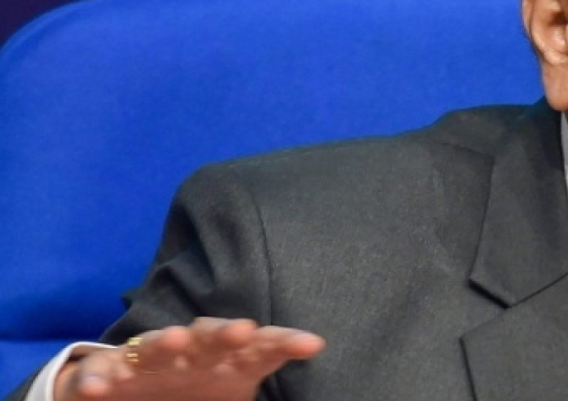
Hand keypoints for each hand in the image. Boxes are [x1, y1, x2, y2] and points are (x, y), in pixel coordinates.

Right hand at [54, 317, 325, 400]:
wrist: (126, 391)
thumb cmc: (193, 392)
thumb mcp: (232, 398)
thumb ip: (251, 393)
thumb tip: (297, 376)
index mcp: (228, 361)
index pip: (262, 347)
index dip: (285, 343)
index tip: (312, 345)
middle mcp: (192, 352)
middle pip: (213, 337)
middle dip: (228, 333)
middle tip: (245, 331)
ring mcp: (149, 360)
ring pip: (157, 345)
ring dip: (165, 342)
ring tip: (175, 340)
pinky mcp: (108, 372)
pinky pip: (101, 373)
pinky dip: (97, 379)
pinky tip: (100, 388)